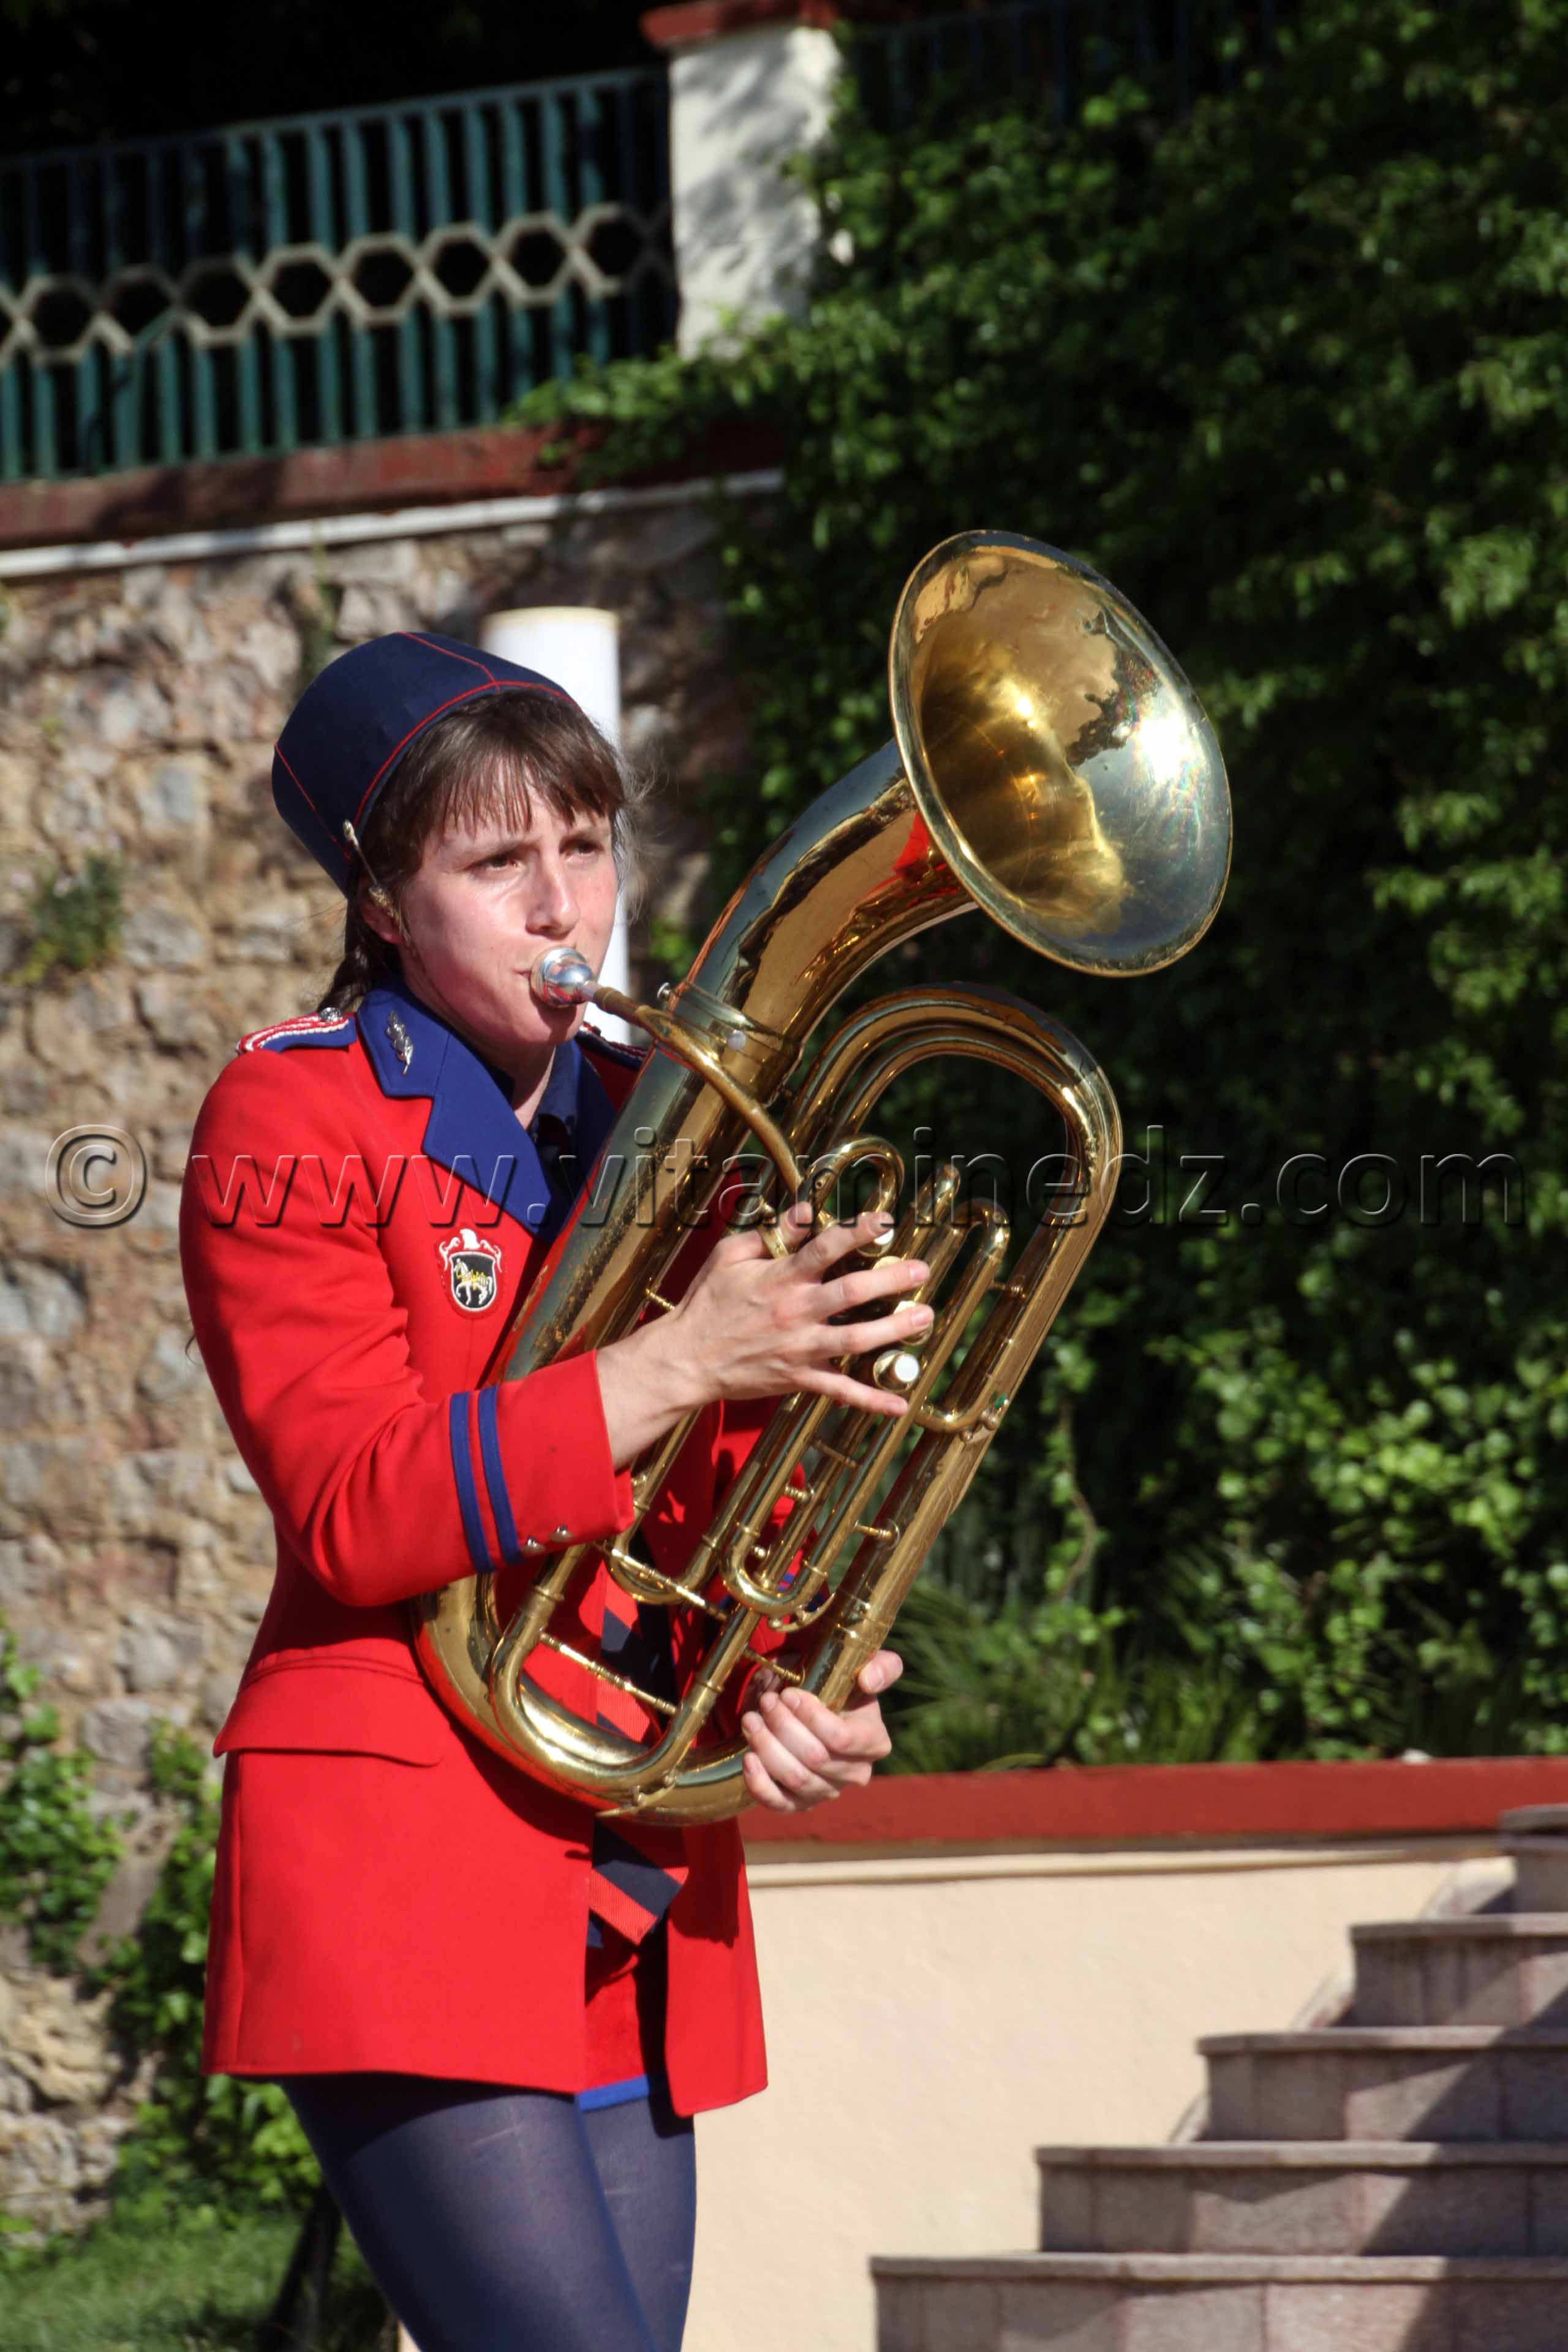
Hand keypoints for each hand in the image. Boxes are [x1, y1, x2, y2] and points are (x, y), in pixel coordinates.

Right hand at [595, 1204, 931, 1467]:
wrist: (687, 1358)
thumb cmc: (707, 1303)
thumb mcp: (730, 1256)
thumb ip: (772, 1234)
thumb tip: (808, 1211)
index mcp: (780, 1278)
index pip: (824, 1248)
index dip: (857, 1231)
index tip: (885, 1220)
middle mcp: (795, 1312)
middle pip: (851, 1293)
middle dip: (891, 1280)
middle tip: (921, 1270)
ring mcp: (800, 1349)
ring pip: (855, 1340)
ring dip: (894, 1330)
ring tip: (924, 1317)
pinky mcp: (799, 1379)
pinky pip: (840, 1391)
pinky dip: (870, 1400)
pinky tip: (900, 1405)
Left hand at [740, 1649, 901, 1812]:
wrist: (814, 1708)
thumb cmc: (839, 1686)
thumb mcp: (863, 1668)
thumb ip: (882, 1666)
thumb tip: (869, 1680)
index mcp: (875, 1742)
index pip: (841, 1738)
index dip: (810, 1716)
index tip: (788, 1694)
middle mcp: (856, 1773)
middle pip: (814, 1758)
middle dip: (783, 1726)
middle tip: (766, 1701)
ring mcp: (827, 1791)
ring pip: (795, 1778)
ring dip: (766, 1747)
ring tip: (751, 1719)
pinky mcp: (800, 1803)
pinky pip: (779, 1803)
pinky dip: (760, 1783)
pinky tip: (749, 1758)